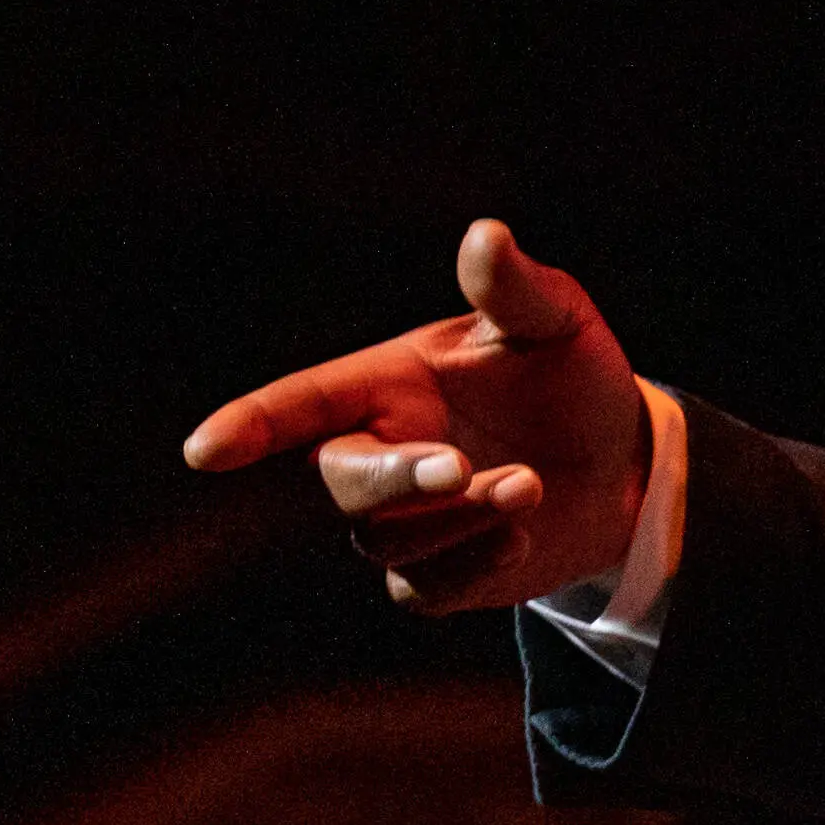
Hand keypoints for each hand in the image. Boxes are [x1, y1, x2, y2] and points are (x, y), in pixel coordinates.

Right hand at [181, 220, 652, 614]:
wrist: (621, 461)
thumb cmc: (569, 376)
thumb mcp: (553, 321)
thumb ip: (513, 287)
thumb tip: (484, 235)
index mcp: (387, 383)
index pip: (301, 403)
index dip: (251, 424)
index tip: (203, 452)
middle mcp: (380, 451)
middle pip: (340, 479)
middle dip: (392, 477)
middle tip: (461, 466)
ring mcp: (403, 521)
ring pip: (386, 538)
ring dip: (459, 518)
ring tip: (532, 483)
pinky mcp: (436, 575)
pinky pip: (422, 588)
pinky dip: (470, 565)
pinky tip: (522, 534)